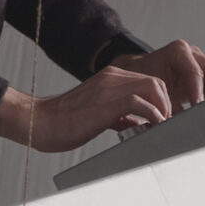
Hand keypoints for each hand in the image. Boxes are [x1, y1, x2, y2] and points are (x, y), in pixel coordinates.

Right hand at [0, 64, 172, 153]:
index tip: (164, 118)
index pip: (148, 80)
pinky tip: (151, 127)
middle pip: (155, 80)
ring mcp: (108, 88)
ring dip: (163, 107)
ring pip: (152, 86)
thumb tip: (137, 123)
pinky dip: (152, 114)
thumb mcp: (96, 114)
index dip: (161, 99)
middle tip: (166, 123)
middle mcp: (111, 77)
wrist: (37, 121)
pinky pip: (140, 102)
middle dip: (167, 102)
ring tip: (161, 125)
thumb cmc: (62, 122)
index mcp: (109, 78)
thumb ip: (118, 114)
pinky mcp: (105, 103)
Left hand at [111, 39, 204, 112]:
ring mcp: (202, 60)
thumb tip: (178, 124)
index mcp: (178, 52)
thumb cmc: (146, 81)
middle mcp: (193, 53)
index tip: (198, 108)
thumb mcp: (155, 93)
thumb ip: (169, 107)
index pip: (195, 72)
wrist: (141, 74)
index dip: (198, 93)